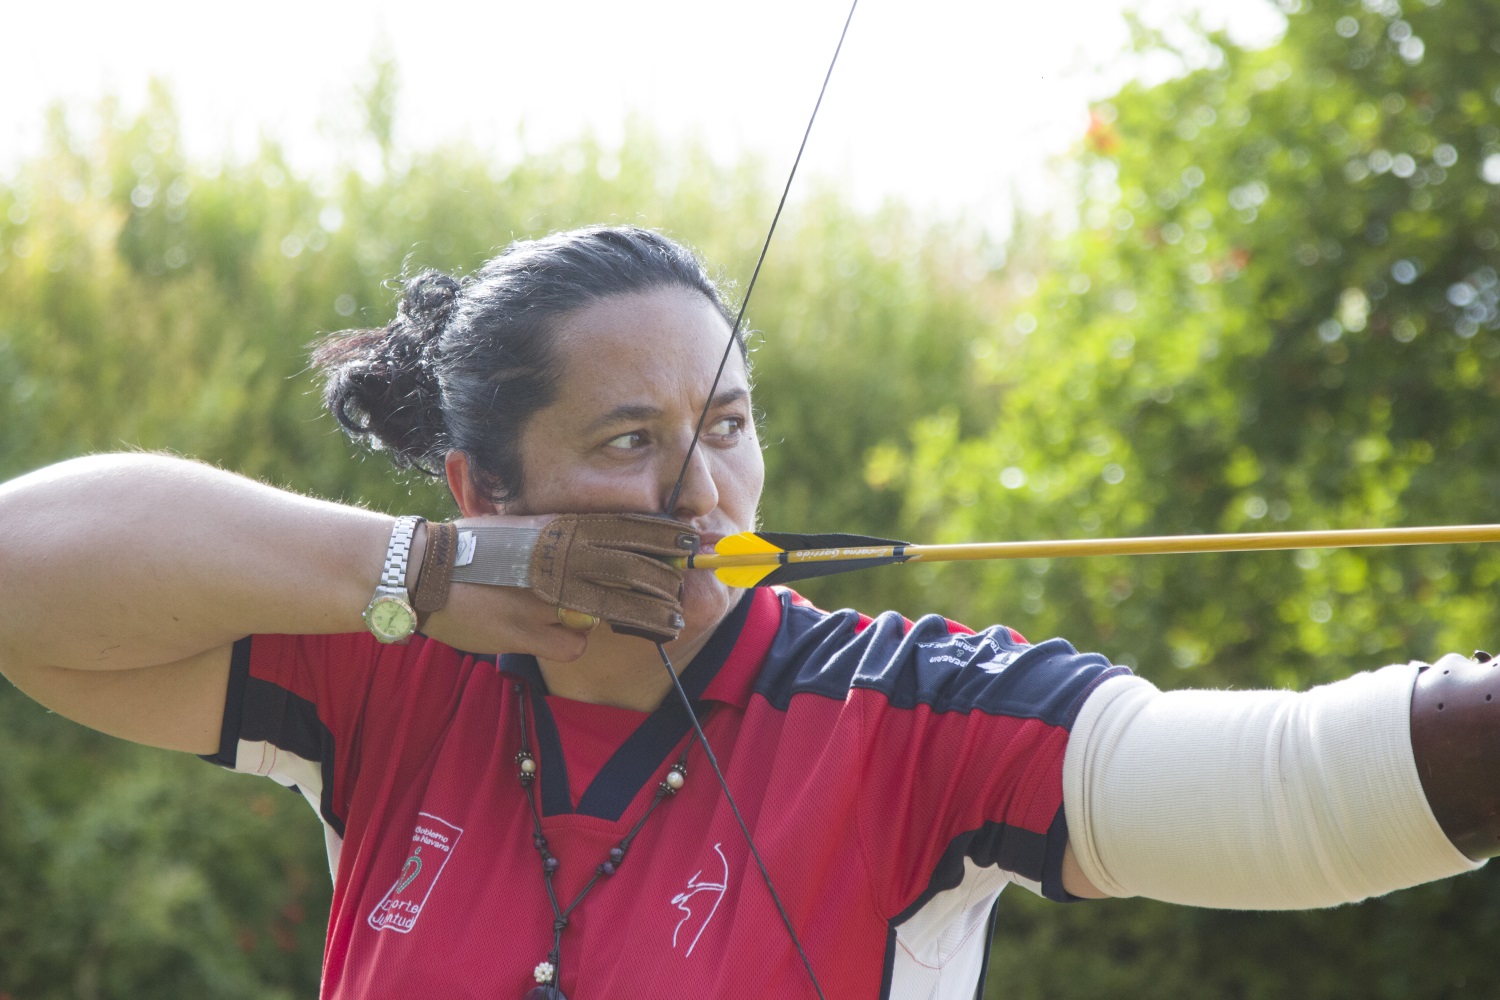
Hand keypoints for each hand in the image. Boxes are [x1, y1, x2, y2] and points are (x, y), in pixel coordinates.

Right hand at [422, 512, 697, 655]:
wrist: (422, 571)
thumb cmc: (473, 547)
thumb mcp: (525, 527)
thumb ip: (563, 536)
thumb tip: (604, 543)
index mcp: (558, 527)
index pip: (625, 528)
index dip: (663, 537)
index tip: (692, 542)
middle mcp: (558, 558)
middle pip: (630, 569)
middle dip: (665, 578)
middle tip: (688, 585)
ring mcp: (546, 596)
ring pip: (614, 610)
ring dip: (646, 615)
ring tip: (671, 620)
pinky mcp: (530, 631)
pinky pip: (573, 642)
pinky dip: (573, 641)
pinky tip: (565, 636)